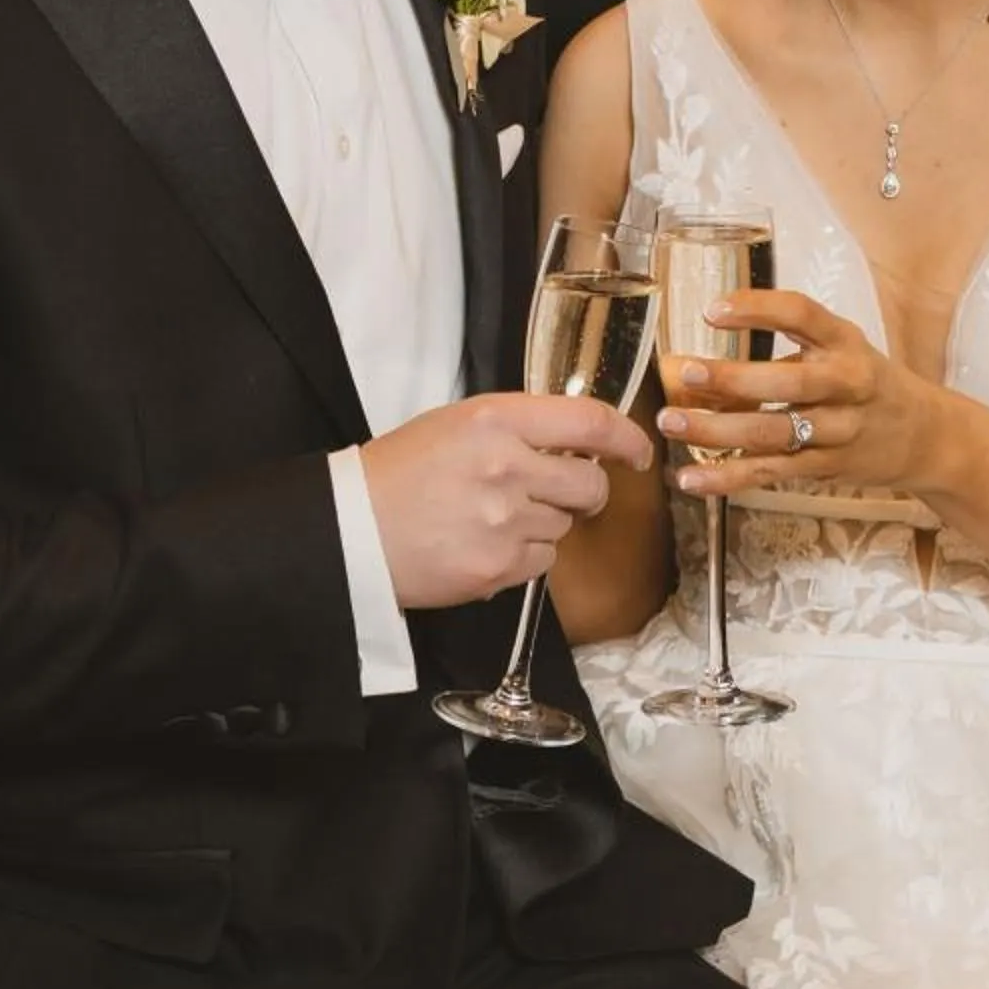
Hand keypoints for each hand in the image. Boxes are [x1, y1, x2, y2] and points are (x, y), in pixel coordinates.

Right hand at [360, 393, 654, 608]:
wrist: (351, 529)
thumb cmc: (400, 472)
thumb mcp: (457, 424)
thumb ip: (519, 427)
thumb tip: (578, 441)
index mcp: (496, 420)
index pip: (589, 421)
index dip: (625, 437)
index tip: (637, 451)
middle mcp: (507, 467)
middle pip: (589, 483)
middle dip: (587, 491)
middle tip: (564, 492)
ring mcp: (504, 521)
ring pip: (565, 526)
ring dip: (544, 524)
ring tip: (494, 518)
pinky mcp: (498, 568)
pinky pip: (542, 563)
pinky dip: (524, 557)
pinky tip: (485, 544)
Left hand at [658, 289, 949, 496]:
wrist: (926, 436)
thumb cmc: (866, 383)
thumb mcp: (840, 348)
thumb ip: (786, 349)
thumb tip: (702, 354)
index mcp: (845, 342)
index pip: (802, 315)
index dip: (757, 309)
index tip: (712, 311)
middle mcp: (846, 383)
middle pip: (789, 382)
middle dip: (734, 379)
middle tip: (686, 371)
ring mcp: (838, 430)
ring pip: (773, 432)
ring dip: (718, 430)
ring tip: (672, 422)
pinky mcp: (825, 467)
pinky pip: (770, 472)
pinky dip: (728, 477)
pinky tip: (691, 477)